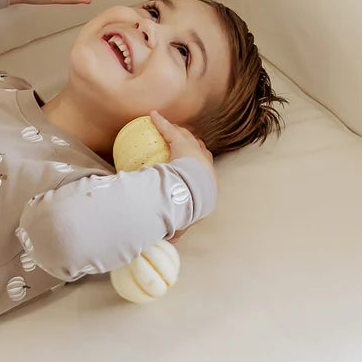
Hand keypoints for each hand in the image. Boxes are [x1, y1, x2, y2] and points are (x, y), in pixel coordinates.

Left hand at [150, 111, 214, 243]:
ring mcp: (195, 151)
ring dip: (180, 134)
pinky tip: (153, 116)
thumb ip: (177, 230)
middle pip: (201, 151)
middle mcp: (205, 164)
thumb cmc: (191, 206)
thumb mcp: (185, 221)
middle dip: (196, 147)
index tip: (192, 167)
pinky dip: (161, 123)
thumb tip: (170, 245)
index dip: (200, 167)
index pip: (205, 171)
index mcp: (208, 183)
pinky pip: (170, 130)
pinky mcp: (182, 142)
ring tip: (173, 130)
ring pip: (188, 138)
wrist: (193, 192)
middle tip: (186, 147)